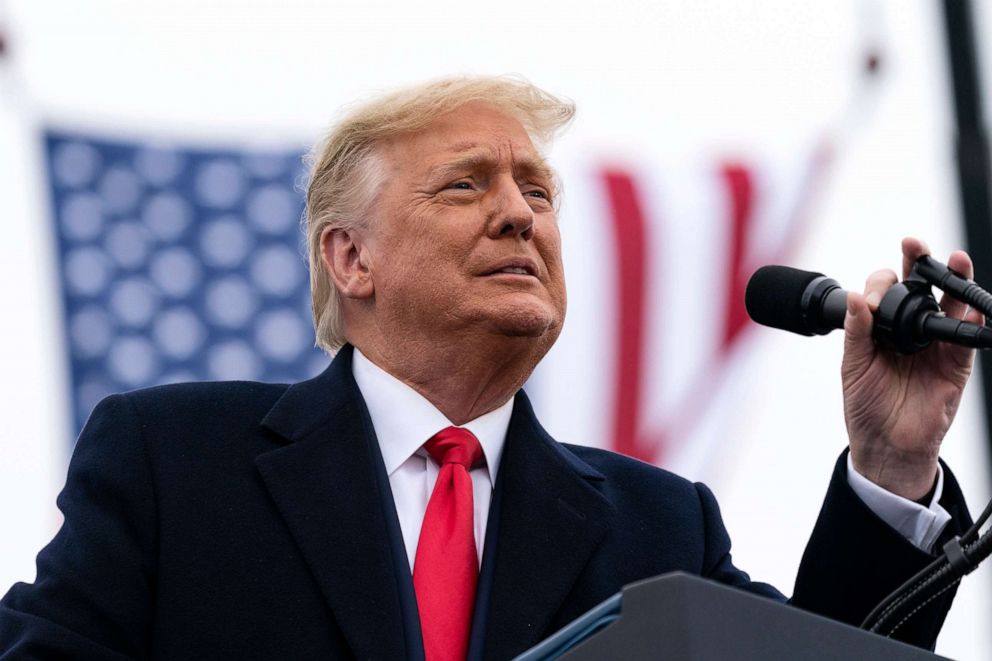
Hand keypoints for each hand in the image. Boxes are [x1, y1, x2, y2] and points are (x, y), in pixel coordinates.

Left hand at [843, 237, 982, 499]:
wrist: (886, 446)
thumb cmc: (866, 406)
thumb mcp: (854, 366)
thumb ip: (858, 332)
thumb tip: (857, 298)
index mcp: (882, 328)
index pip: (885, 292)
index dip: (881, 285)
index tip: (872, 298)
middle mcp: (910, 330)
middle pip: (920, 288)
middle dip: (921, 262)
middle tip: (915, 244)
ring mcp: (934, 345)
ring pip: (949, 306)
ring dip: (954, 281)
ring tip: (955, 259)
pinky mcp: (955, 365)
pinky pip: (966, 339)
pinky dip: (971, 321)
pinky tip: (972, 306)